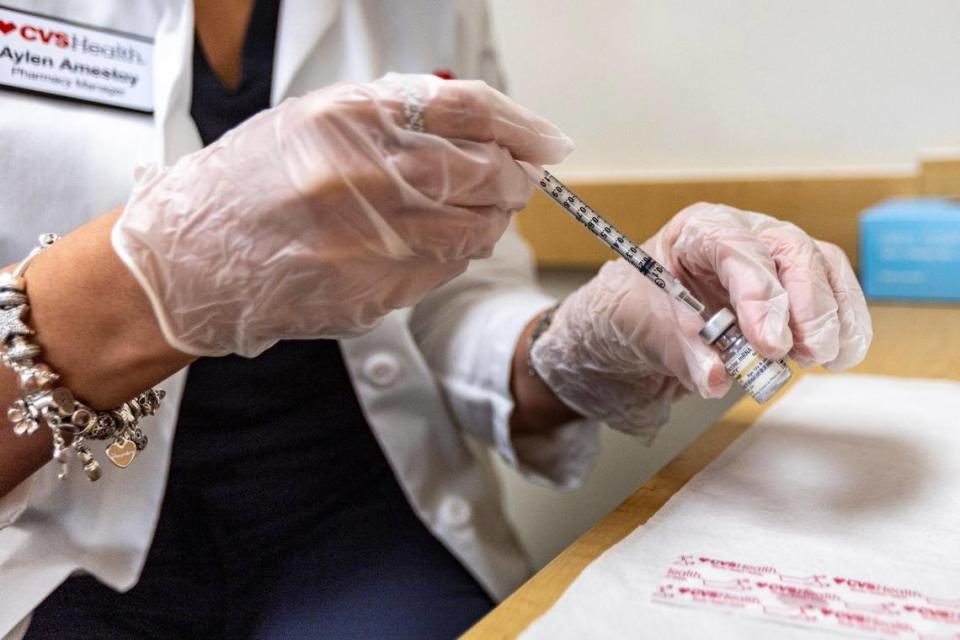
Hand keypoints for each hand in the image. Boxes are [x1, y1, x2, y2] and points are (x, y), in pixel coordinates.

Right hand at [112, 73, 572, 356]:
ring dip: (493, 221)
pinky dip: (457, 255)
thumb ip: (395, 117)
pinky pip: (442, 271)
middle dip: (515, 179)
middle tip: (519, 180)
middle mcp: (362, 177)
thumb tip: (483, 129)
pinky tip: (441, 244)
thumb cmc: (250, 182)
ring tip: (484, 213)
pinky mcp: (368, 292)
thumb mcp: (314, 120)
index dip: (522, 126)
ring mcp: (367, 242)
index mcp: (348, 118)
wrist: (189, 259)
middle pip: (484, 174)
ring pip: (474, 231)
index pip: (470, 111)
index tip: (548, 142)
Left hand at [529, 202, 871, 433]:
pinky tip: (839, 356)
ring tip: (822, 358)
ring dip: (834, 316)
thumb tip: (716, 378)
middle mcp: (745, 236)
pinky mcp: (796, 290)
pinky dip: (846, 326)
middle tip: (804, 353)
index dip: (760, 294)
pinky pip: (835, 295)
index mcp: (699, 230)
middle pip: (793, 252)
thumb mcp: (641, 329)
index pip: (738, 248)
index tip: (769, 342)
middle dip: (807, 305)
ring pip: (824, 268)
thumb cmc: (634, 312)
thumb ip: (679, 352)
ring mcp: (775, 260)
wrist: (635, 330)